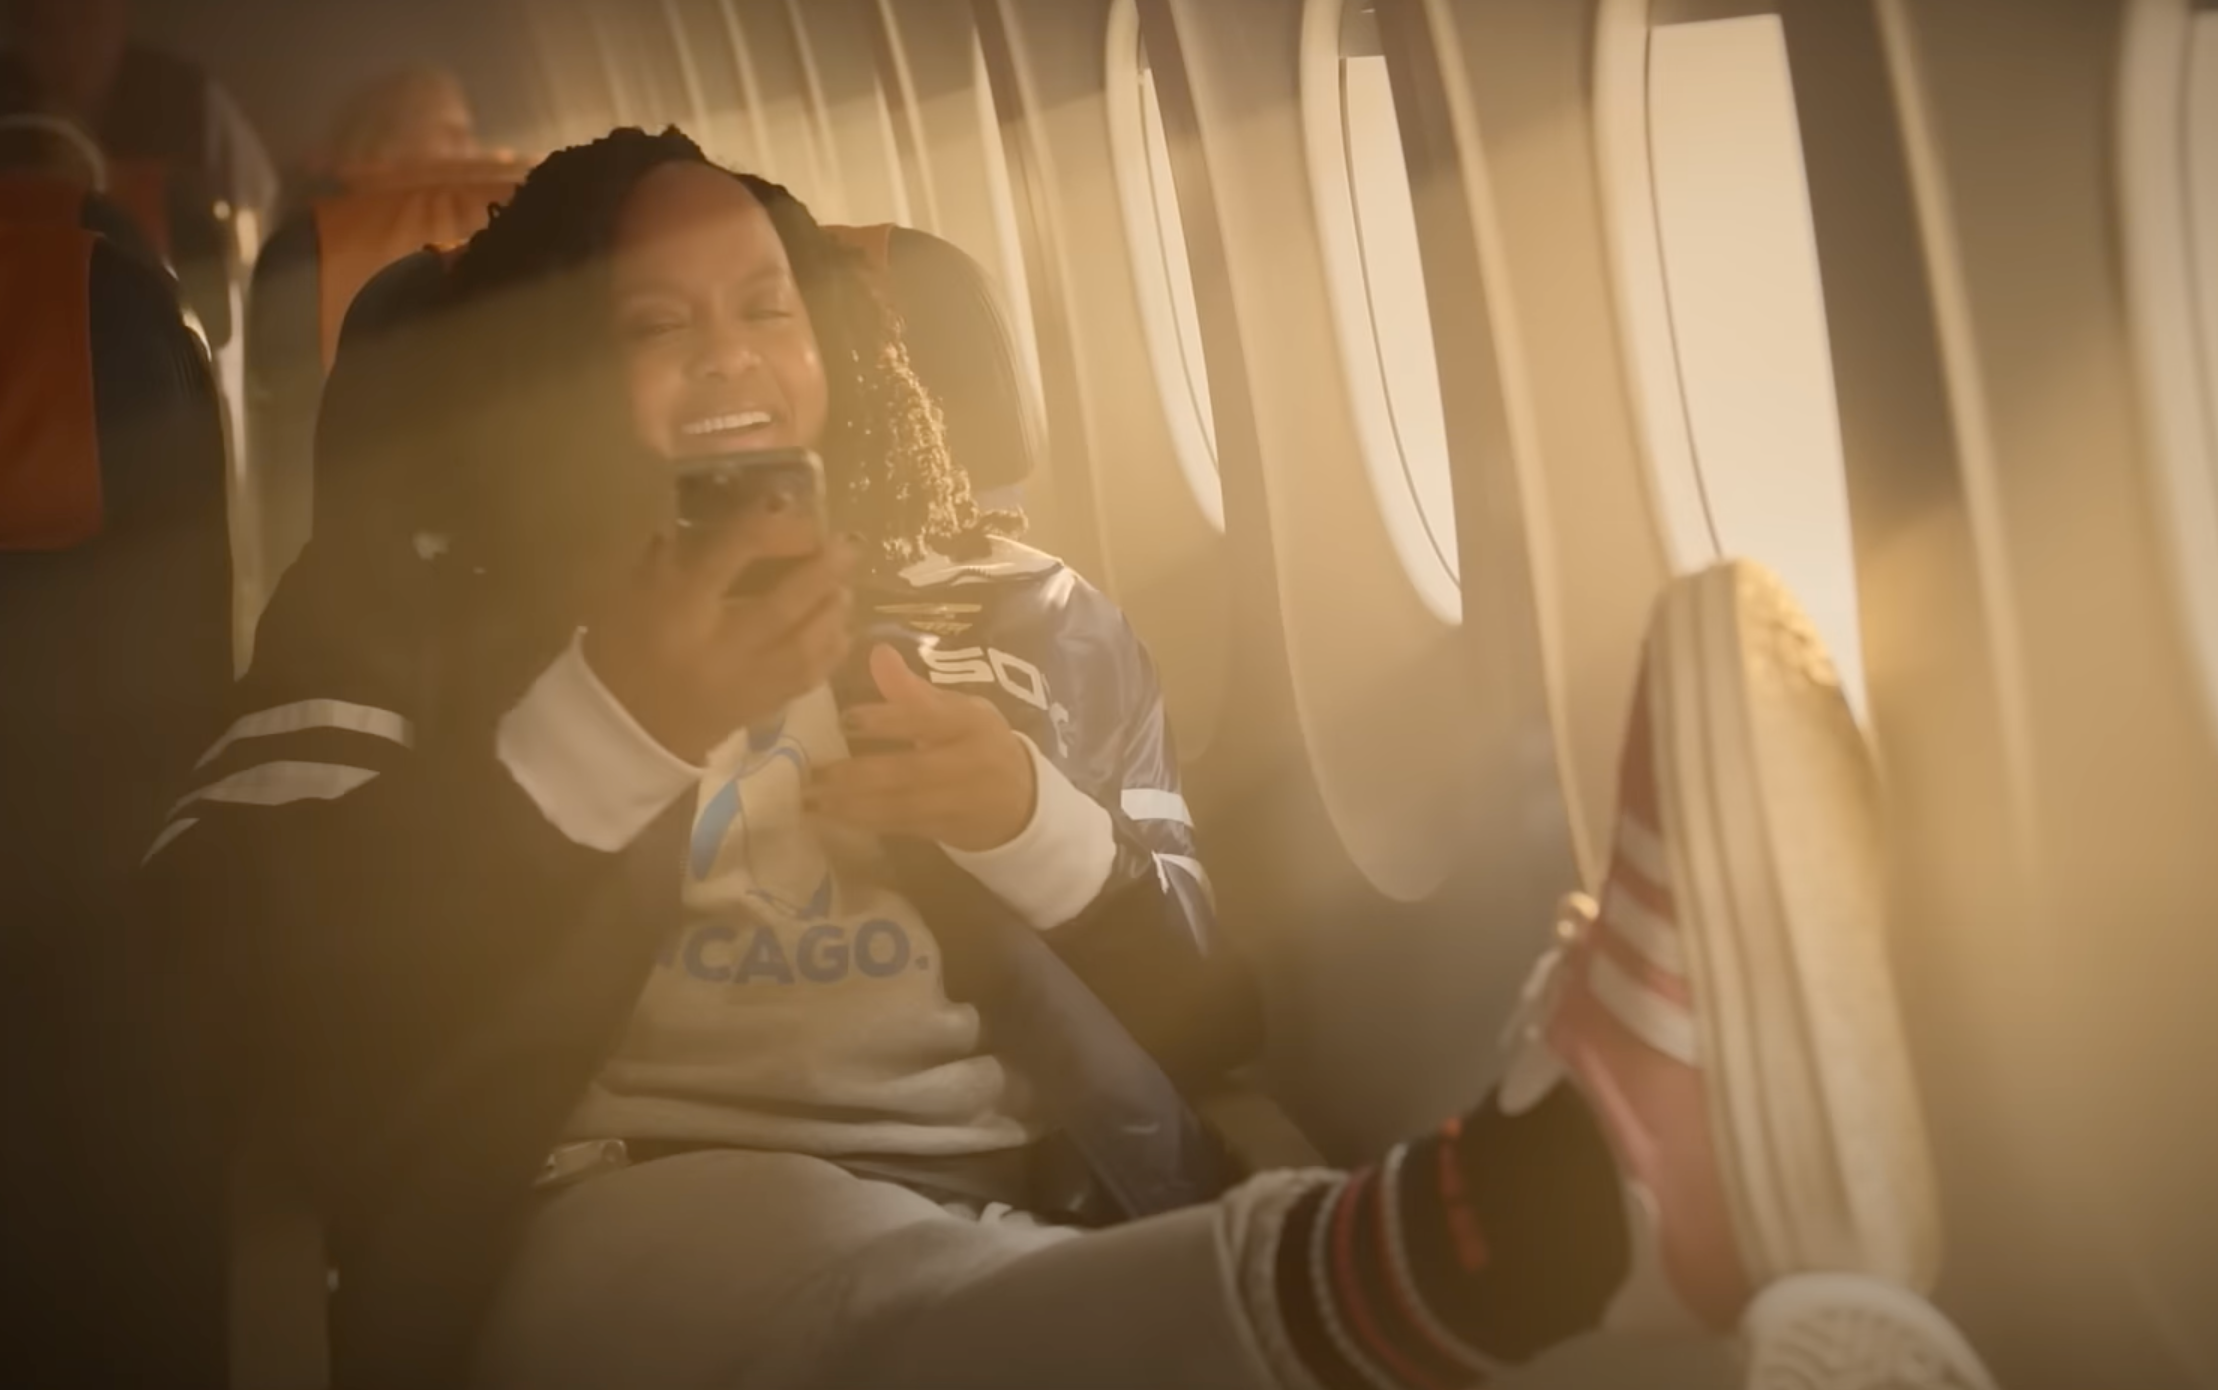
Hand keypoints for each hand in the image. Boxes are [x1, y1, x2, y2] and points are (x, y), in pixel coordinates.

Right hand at [581, 505, 856, 762]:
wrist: (625, 731)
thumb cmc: (623, 652)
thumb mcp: (632, 595)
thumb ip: (672, 556)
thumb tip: (720, 513)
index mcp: (679, 610)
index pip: (730, 555)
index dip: (763, 523)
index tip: (786, 499)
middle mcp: (719, 646)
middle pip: (782, 605)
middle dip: (822, 571)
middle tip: (848, 544)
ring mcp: (745, 682)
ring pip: (805, 645)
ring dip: (833, 611)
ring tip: (846, 586)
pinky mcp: (761, 708)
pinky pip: (808, 678)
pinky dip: (832, 651)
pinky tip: (843, 630)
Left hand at [809, 644, 1038, 851]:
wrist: (1022, 802)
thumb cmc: (979, 743)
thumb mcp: (958, 709)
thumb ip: (914, 690)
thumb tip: (877, 652)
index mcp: (971, 722)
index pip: (927, 719)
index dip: (886, 720)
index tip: (845, 719)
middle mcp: (968, 763)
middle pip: (909, 771)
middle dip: (857, 775)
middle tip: (812, 773)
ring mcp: (959, 801)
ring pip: (900, 805)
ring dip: (851, 804)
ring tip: (809, 800)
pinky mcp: (946, 830)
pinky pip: (899, 826)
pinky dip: (863, 822)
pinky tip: (830, 817)